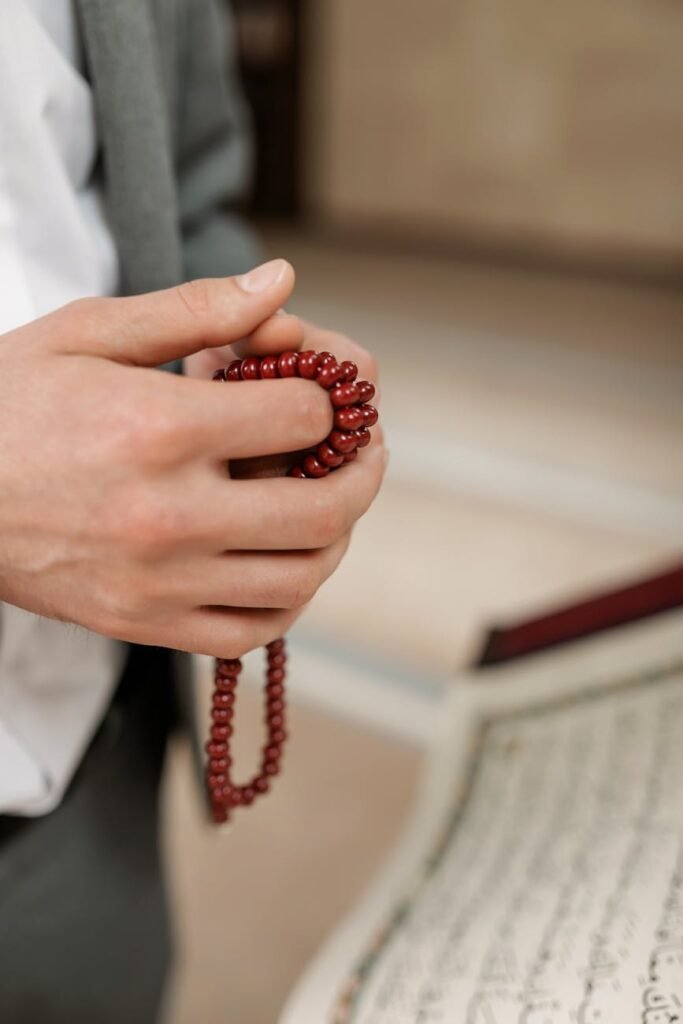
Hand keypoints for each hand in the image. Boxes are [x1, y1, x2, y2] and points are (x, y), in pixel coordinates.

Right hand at [0, 261, 385, 657]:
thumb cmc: (7, 404)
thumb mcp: (88, 333)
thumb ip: (194, 309)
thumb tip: (283, 282)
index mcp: (160, 427)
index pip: (303, 415)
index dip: (328, 396)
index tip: (319, 390)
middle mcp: (170, 514)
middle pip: (325, 507)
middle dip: (363, 470)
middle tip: (362, 449)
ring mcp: (160, 580)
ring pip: (301, 577)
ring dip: (336, 536)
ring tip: (326, 500)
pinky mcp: (144, 623)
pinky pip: (250, 631)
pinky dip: (288, 599)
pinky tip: (283, 561)